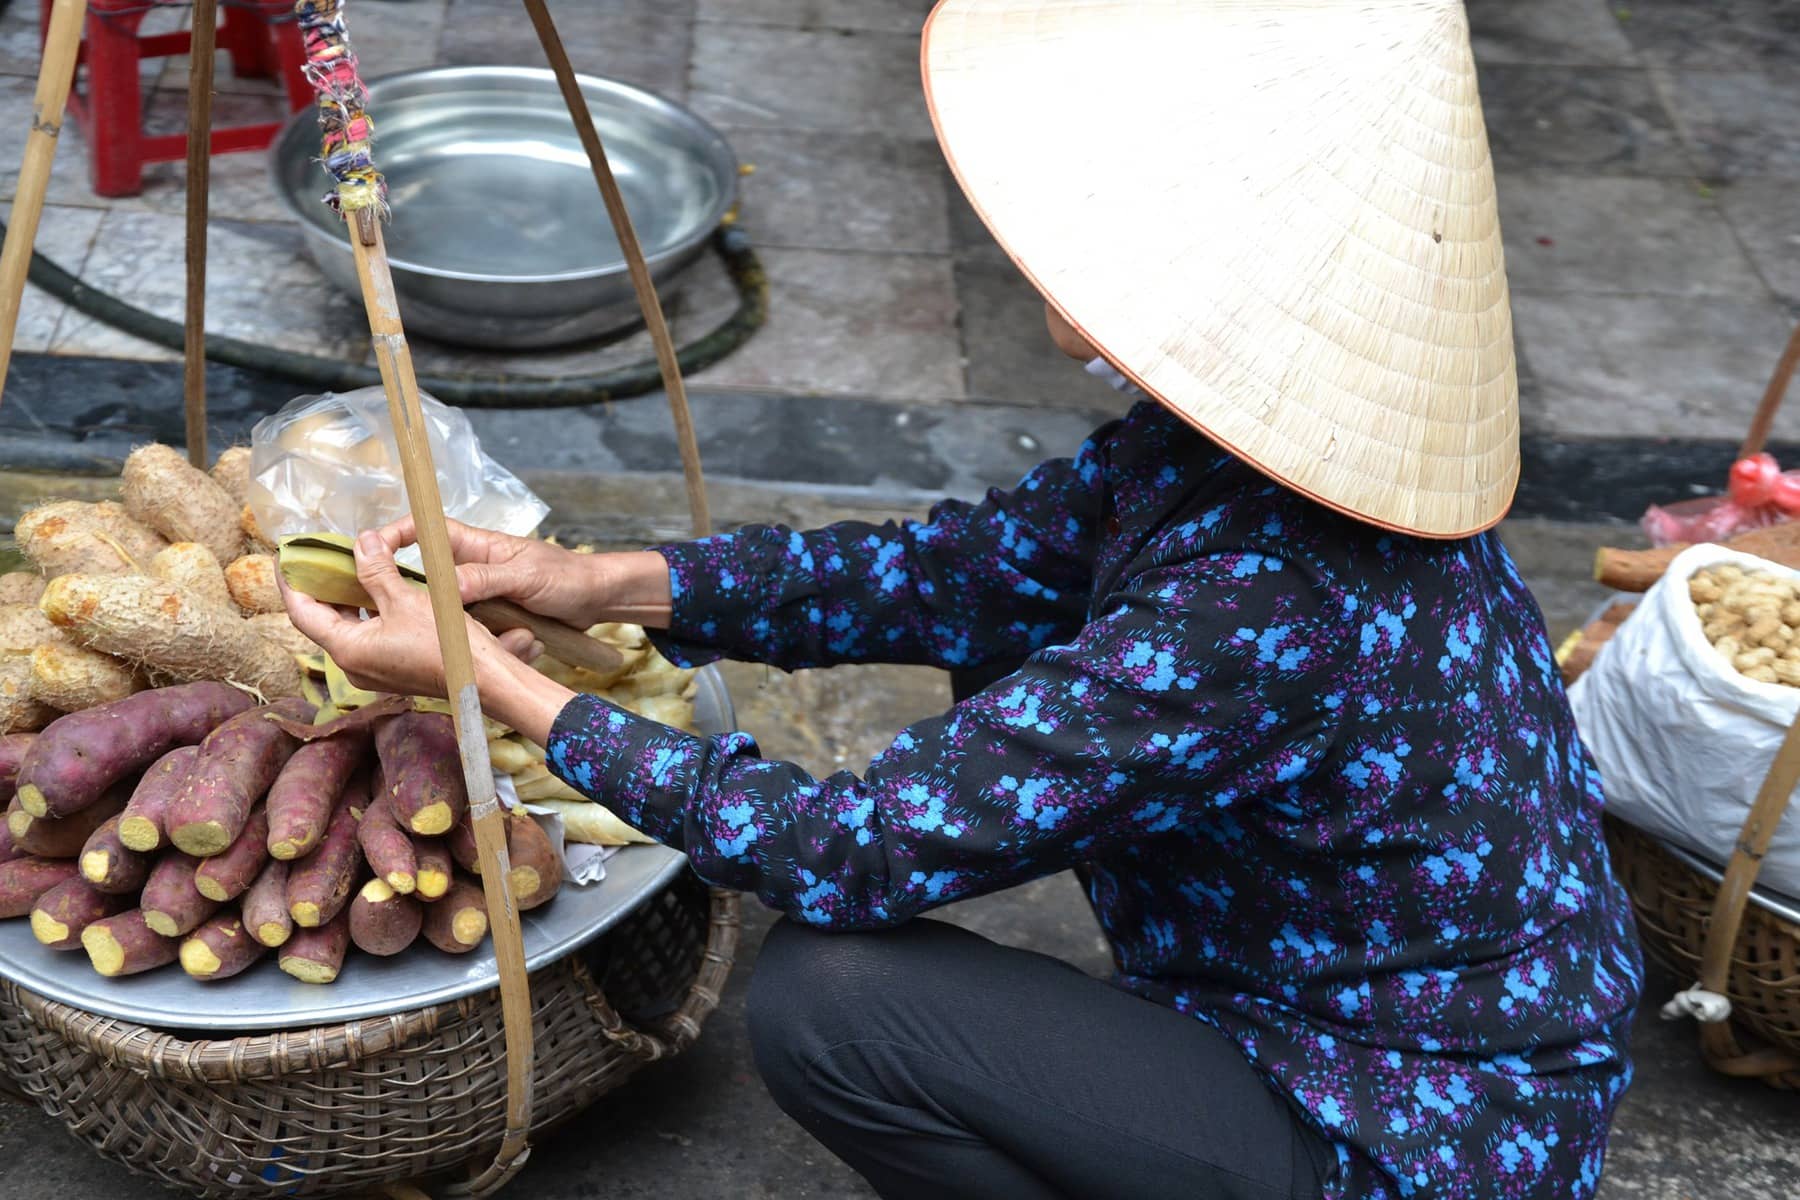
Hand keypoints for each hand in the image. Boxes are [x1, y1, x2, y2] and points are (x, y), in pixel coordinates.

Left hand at [282, 530, 537, 699]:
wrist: (482, 679)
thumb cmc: (445, 643)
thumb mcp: (407, 599)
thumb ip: (377, 570)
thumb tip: (361, 541)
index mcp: (347, 650)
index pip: (302, 613)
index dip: (290, 583)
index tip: (284, 558)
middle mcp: (353, 665)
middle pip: (322, 621)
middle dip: (320, 587)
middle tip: (319, 557)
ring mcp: (372, 670)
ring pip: (346, 628)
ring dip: (345, 599)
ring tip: (349, 567)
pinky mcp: (391, 670)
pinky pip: (366, 636)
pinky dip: (365, 612)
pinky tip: (378, 592)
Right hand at [375, 516, 672, 629]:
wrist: (597, 602)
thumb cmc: (566, 577)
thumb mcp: (526, 577)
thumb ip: (488, 579)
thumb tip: (448, 586)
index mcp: (477, 548)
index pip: (427, 531)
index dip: (398, 535)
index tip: (373, 549)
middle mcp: (472, 571)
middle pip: (425, 578)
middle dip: (412, 596)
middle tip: (396, 615)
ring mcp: (479, 597)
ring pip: (444, 611)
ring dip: (448, 626)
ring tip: (452, 640)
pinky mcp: (490, 622)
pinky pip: (467, 632)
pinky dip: (471, 642)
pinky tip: (478, 653)